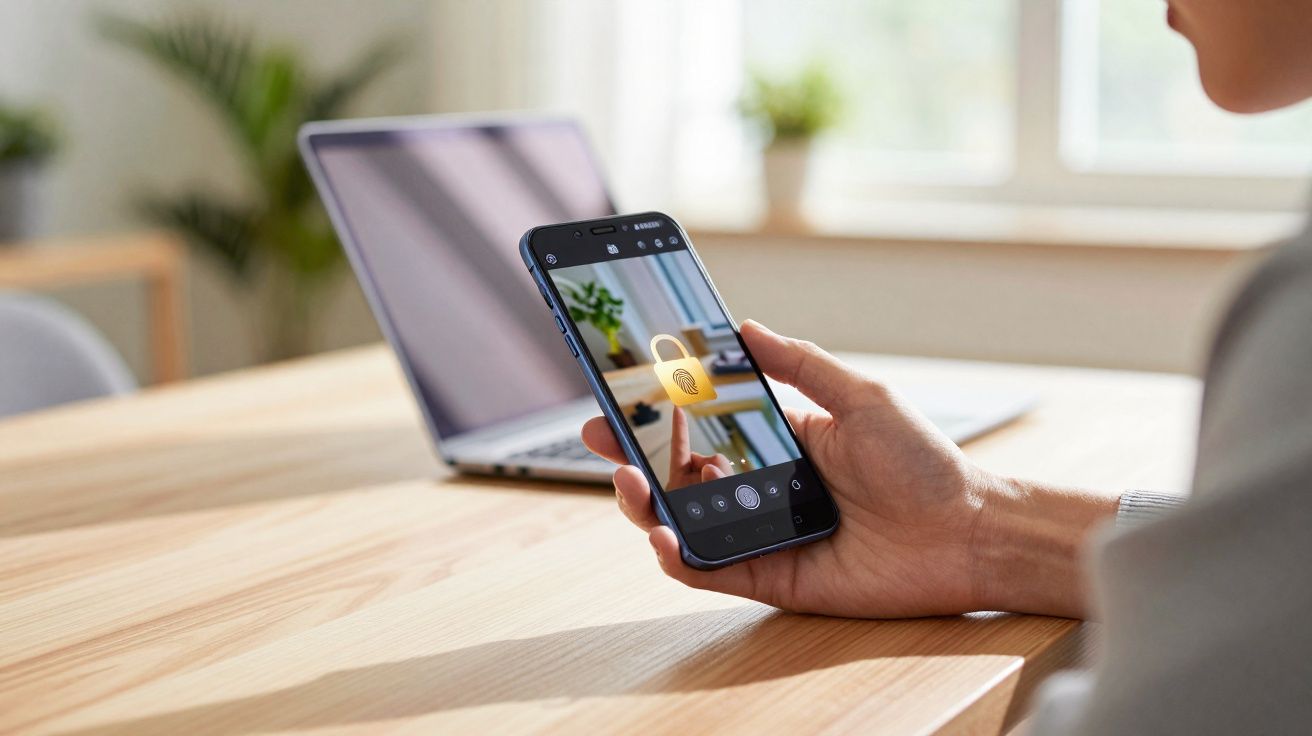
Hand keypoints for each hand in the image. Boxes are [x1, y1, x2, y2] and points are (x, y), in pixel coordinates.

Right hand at [583, 320, 1114, 618]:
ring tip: (629, 481)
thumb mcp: (862, 397)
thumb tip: (745, 326)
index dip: (658, 409)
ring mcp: (761, 533)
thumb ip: (800, 364)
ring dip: (643, 503)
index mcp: (779, 442)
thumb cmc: (926, 464)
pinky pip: (710, 568)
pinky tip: (663, 534)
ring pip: (682, 521)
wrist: (970, 532)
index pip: (702, 424)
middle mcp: (762, 487)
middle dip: (631, 453)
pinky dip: (678, 555)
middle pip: (678, 473)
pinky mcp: (770, 577)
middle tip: (602, 433)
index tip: (620, 386)